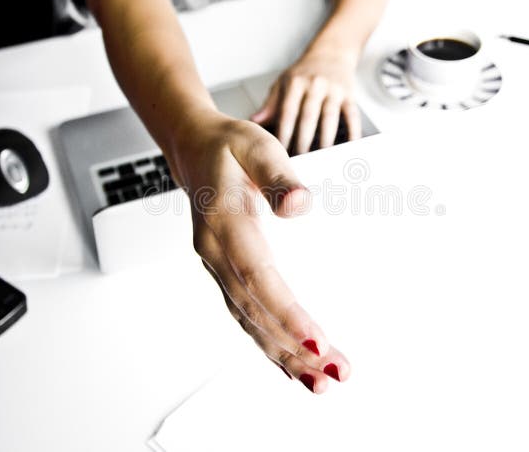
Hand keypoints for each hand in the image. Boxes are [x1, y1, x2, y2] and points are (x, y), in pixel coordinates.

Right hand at [166, 110, 350, 392]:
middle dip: (294, 348)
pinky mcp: (226, 274)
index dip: (286, 312)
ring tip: (322, 383)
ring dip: (284, 356)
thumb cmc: (230, 147)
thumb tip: (300, 205)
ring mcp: (218, 268)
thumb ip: (278, 174)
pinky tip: (294, 366)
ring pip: (250, 322)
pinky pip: (246, 317)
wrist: (194, 149)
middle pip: (255, 311)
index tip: (316, 341)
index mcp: (224, 222)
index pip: (257, 275)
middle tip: (334, 374)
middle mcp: (215, 253)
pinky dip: (270, 345)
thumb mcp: (256, 146)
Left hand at [251, 48, 361, 154]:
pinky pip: (351, 116)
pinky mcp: (349, 95)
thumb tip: (255, 121)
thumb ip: (270, 103)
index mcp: (296, 83)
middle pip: (308, 118)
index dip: (284, 133)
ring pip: (329, 118)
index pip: (288, 112)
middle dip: (303, 142)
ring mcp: (334, 89)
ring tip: (321, 160)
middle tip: (300, 162)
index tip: (280, 152)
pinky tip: (348, 148)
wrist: (331, 52)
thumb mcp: (283, 82)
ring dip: (325, 141)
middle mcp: (315, 84)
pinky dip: (352, 133)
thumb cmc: (304, 72)